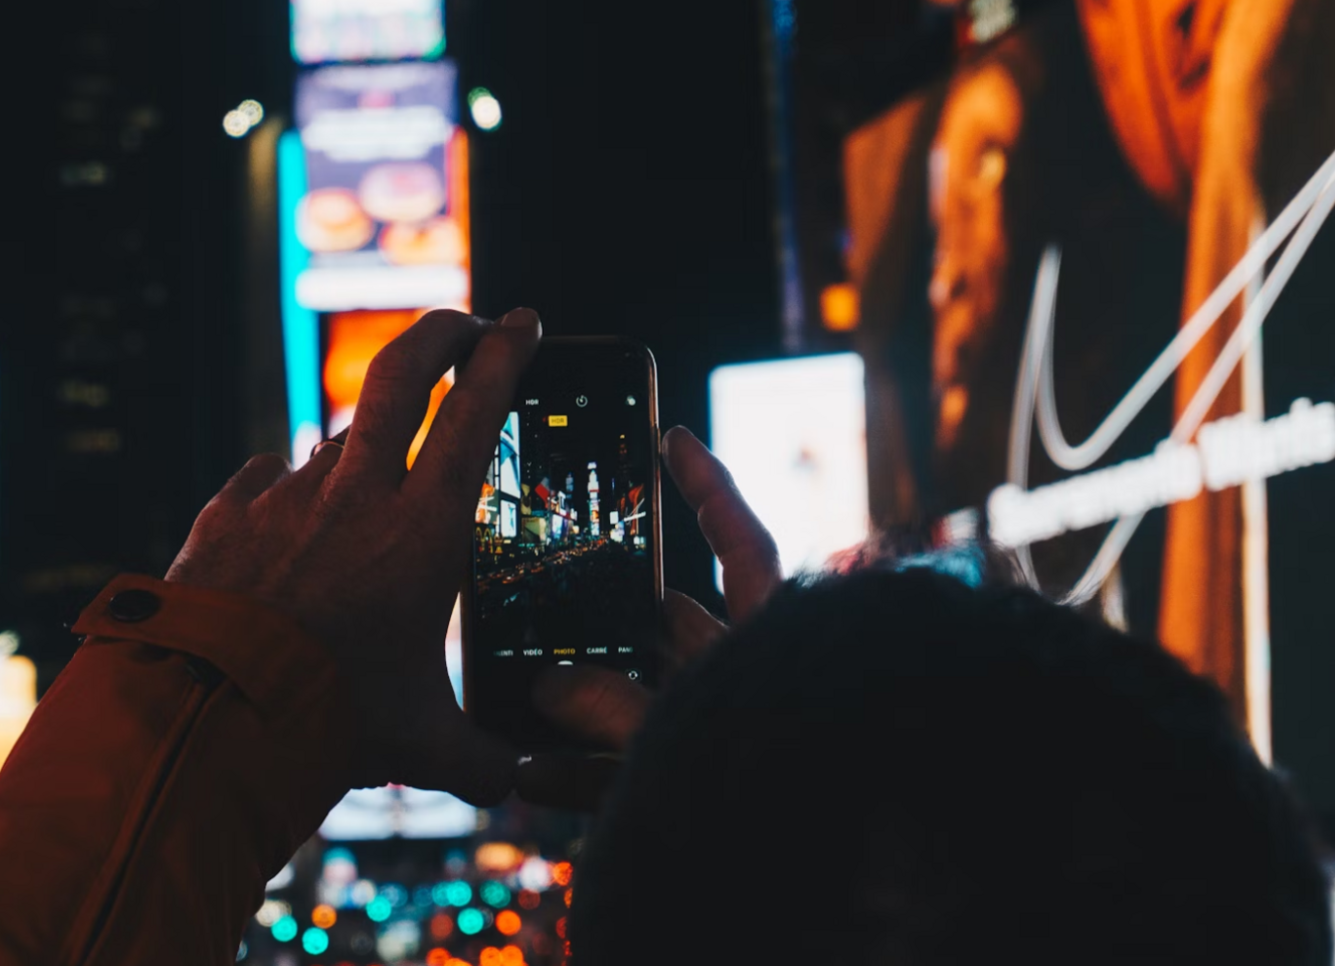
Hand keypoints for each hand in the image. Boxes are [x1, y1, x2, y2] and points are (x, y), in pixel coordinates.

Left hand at [167, 308, 542, 805]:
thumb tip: (514, 782)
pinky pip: (261, 483)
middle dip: (441, 333)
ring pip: (335, 440)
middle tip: (465, 323)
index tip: (524, 323)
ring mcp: (283, 499)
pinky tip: (278, 512)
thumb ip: (479, 758)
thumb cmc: (326, 722)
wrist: (207, 714)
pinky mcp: (223, 518)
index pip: (476, 416)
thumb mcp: (420, 745)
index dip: (505, 359)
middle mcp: (354, 497)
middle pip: (404, 375)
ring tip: (371, 482)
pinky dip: (279, 490)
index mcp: (421, 532)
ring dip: (362, 447)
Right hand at [515, 425, 780, 809]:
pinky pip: (633, 772)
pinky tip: (525, 776)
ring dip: (576, 707)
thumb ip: (616, 711)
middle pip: (669, 629)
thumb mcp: (691, 739)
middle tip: (543, 599)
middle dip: (601, 623)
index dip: (706, 487)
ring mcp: (728, 737)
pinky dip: (581, 775)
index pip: (741, 543)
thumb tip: (549, 690)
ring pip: (641, 706)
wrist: (821, 895)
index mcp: (775, 643)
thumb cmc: (785, 798)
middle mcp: (752, 682)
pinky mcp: (703, 791)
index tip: (670, 437)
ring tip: (513, 696)